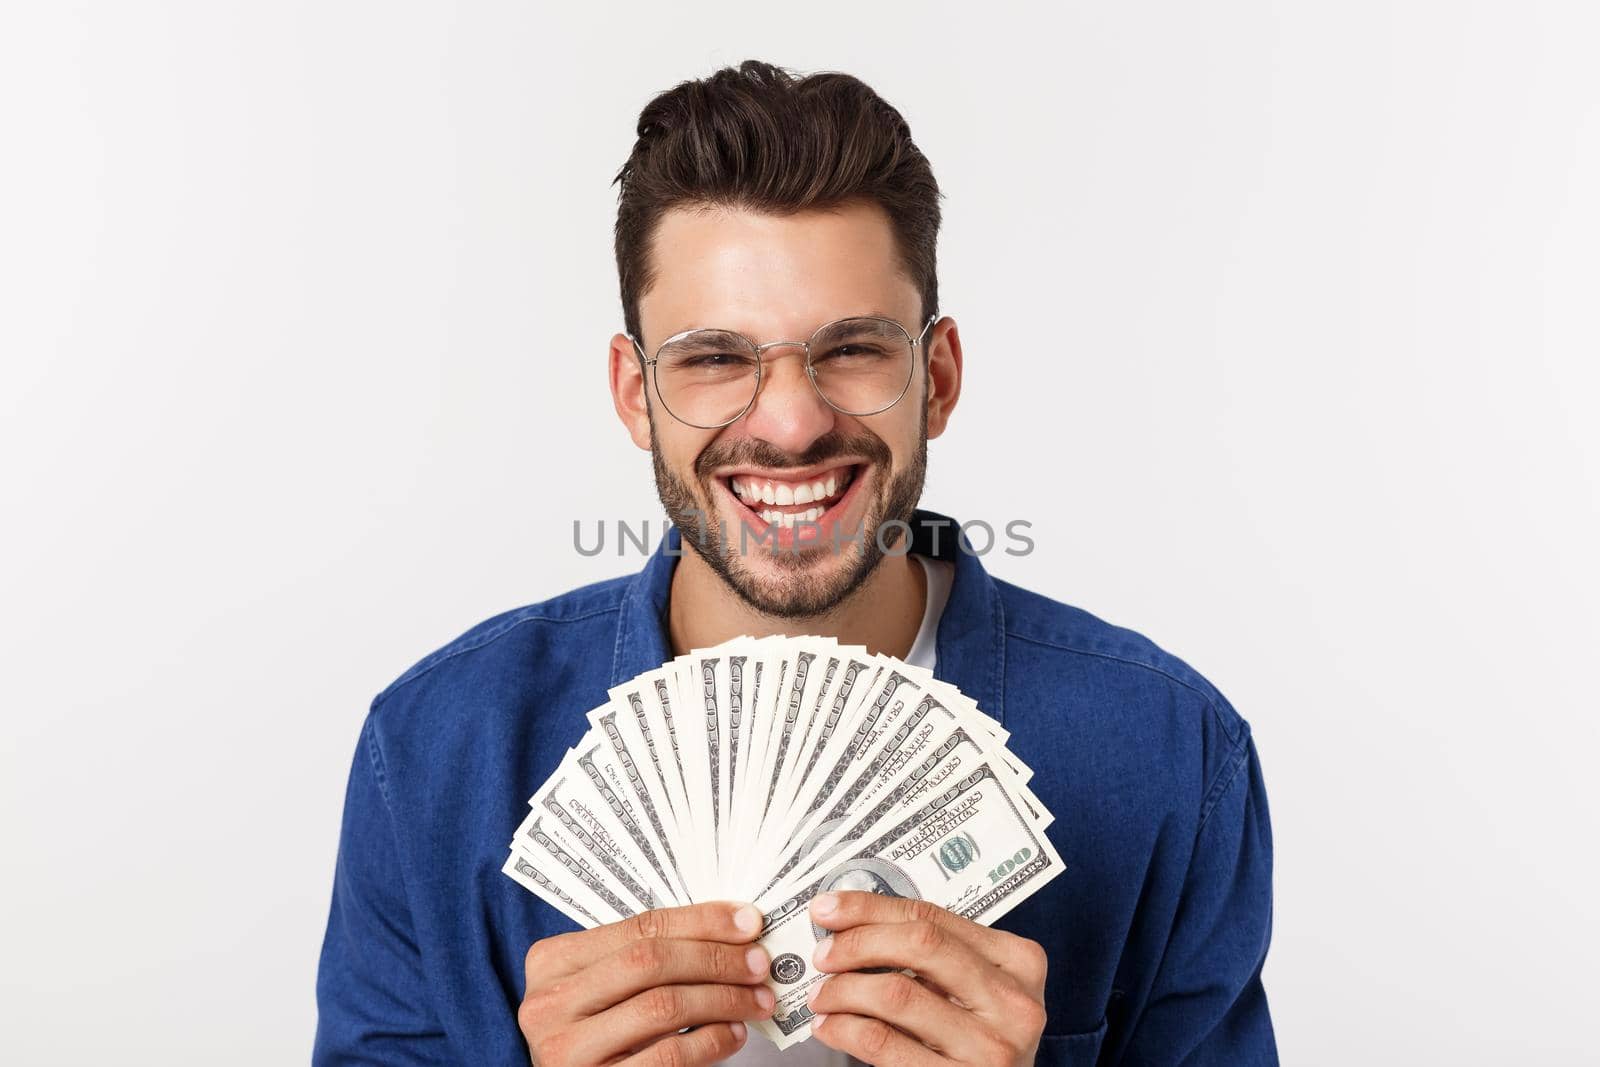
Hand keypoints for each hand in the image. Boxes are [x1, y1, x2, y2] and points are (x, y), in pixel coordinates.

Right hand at [519, 902, 776, 1066]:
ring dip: (723, 999)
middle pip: (650, 962)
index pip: (640, 927)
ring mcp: (566, 1049)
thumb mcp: (605, 986)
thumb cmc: (597, 1031)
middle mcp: (550, 1003)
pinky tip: (733, 1034)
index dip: (701, 921)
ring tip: (757, 1000)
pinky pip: (667, 1056)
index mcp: (553, 961)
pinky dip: (711, 1042)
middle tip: (760, 963)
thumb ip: (645, 958)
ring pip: (663, 1006)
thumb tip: (730, 931)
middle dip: (716, 958)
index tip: (748, 921)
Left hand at [804, 892, 1047, 1066]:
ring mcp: (991, 1047)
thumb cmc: (980, 1039)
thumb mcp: (974, 989)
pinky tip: (830, 1026)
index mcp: (1019, 962)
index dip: (871, 908)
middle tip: (823, 954)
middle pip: (919, 945)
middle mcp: (1013, 1002)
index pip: (933, 917)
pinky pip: (884, 1043)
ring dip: (843, 990)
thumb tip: (853, 923)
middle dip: (857, 943)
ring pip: (897, 993)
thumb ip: (934, 956)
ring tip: (822, 995)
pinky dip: (845, 1029)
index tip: (830, 908)